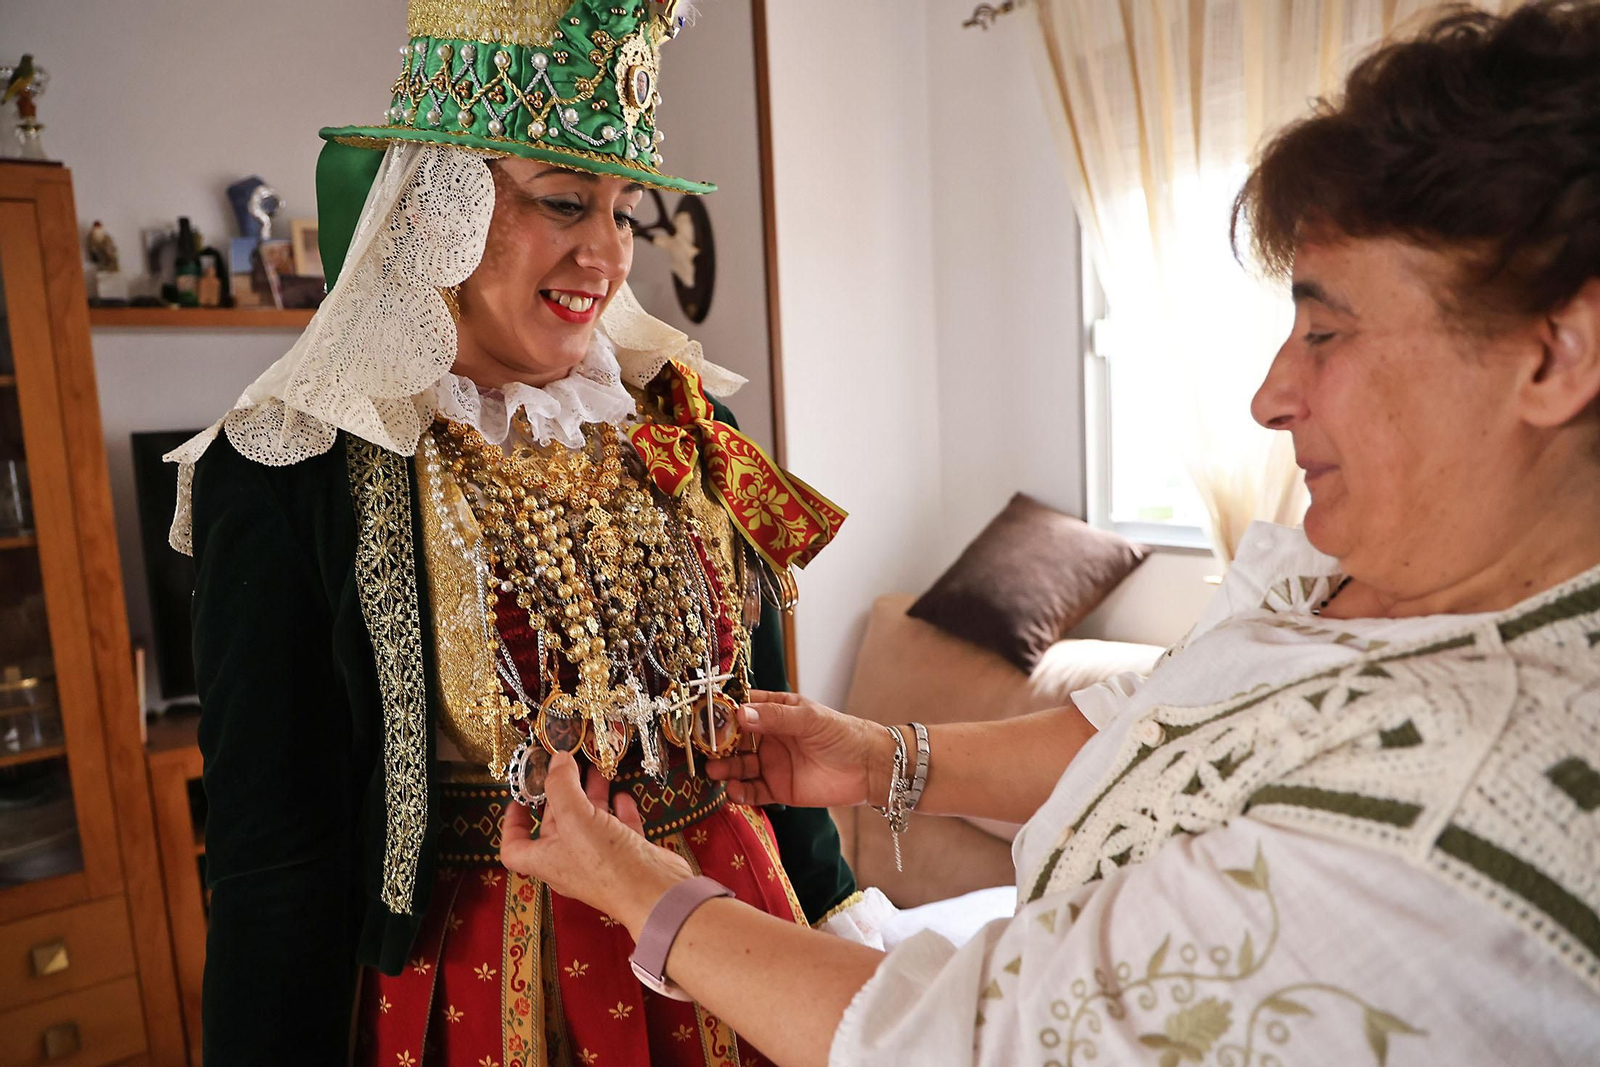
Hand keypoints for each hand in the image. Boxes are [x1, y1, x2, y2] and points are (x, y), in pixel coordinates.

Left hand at [500, 750, 690, 936]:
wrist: (656, 892)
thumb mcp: (575, 817)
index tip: (518, 799)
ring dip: (591, 796)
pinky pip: (619, 829)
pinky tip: (623, 795)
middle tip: (565, 767)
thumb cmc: (607, 863)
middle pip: (557, 825)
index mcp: (547, 859)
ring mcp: (600, 859)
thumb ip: (562, 785)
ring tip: (597, 770)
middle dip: (560, 795)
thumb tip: (556, 759)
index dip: (511, 824)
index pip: (515, 848)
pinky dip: (619, 810)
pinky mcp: (628, 855)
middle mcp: (570, 860)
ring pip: (590, 822)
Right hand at [704, 690, 890, 808]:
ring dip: (725, 769)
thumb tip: (739, 714)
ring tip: (714, 770)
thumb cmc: (842, 734)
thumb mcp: (808, 719)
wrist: (868, 768)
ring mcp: (771, 764)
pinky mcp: (778, 789)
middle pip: (734, 740)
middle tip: (704, 749)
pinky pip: (752, 792)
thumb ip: (775, 717)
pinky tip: (733, 790)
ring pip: (739, 767)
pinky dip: (740, 792)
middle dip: (718, 745)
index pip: (742, 709)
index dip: (723, 712)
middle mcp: (768, 737)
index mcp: (774, 712)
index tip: (703, 716)